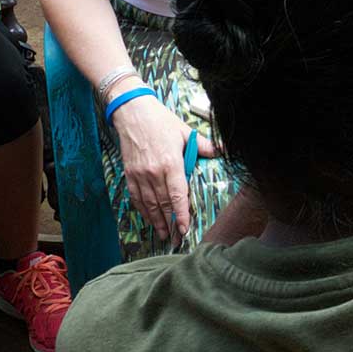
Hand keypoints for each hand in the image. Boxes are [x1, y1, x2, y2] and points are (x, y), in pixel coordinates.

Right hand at [111, 95, 218, 242]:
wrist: (132, 112)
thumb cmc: (160, 121)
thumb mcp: (185, 131)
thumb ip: (204, 146)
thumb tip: (222, 150)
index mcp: (170, 163)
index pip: (177, 195)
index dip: (181, 214)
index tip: (184, 229)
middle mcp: (154, 172)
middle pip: (163, 204)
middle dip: (170, 224)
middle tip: (176, 240)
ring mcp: (140, 174)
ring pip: (149, 204)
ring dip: (156, 221)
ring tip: (163, 235)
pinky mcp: (130, 173)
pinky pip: (136, 197)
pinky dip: (142, 210)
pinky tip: (148, 219)